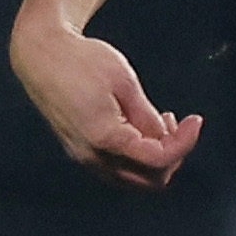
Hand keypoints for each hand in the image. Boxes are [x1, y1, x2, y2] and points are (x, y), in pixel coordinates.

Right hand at [13, 19, 203, 186]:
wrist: (40, 55)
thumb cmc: (80, 61)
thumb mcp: (124, 82)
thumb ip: (147, 117)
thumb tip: (166, 140)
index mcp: (104, 137)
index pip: (158, 159)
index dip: (185, 142)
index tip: (195, 121)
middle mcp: (91, 155)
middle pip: (148, 180)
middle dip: (172, 156)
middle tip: (179, 125)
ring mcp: (83, 156)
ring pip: (132, 178)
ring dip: (154, 159)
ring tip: (161, 123)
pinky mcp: (79, 151)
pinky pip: (117, 168)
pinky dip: (136, 156)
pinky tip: (140, 129)